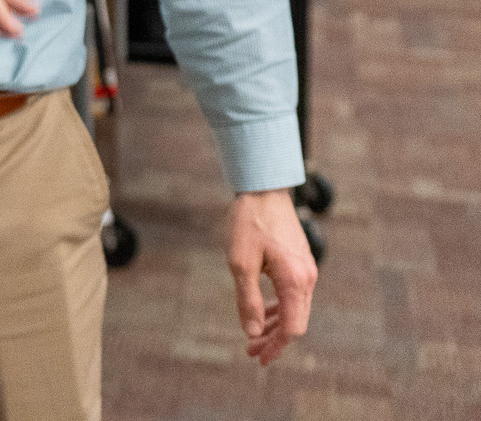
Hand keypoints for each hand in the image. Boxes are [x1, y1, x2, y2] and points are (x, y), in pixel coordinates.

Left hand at [227, 188, 317, 364]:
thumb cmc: (249, 223)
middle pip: (295, 321)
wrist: (264, 190)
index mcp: (295, 281)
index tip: (257, 357)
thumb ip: (247, 299)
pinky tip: (262, 313)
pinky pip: (292, 294)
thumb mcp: (240, 263)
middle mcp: (307, 279)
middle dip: (273, 339)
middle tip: (250, 352)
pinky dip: (278, 307)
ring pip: (294, 309)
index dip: (275, 346)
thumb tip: (252, 332)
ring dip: (274, 325)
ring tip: (253, 337)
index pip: (292, 328)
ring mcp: (306, 270)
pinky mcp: (300, 263)